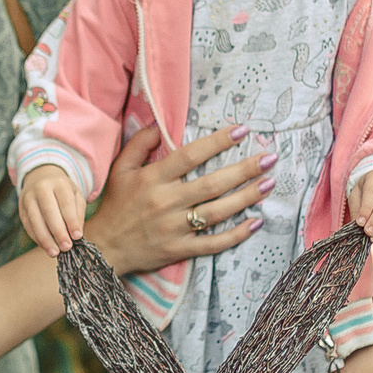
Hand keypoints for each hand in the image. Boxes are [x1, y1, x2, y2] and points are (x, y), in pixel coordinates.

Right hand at [19, 166, 87, 256]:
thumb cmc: (63, 190)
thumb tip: (75, 235)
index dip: (71, 221)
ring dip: (45, 239)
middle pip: (49, 211)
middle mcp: (41, 188)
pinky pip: (28, 225)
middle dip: (58, 232)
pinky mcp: (21, 209)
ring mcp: (28, 198)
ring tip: (55, 253)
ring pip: (35, 220)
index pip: (65, 203)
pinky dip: (37, 238)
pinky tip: (46, 247)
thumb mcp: (75, 195)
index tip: (77, 237)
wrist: (41, 176)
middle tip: (66, 248)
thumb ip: (78, 213)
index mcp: (58, 183)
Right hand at [81, 123, 272, 276]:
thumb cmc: (115, 206)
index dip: (218, 142)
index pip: (191, 156)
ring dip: (246, 198)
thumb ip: (138, 145)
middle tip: (269, 159)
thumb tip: (155, 123)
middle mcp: (166, 202)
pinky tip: (255, 222)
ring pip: (217, 212)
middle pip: (212, 184)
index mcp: (153, 179)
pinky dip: (236, 235)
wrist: (103, 248)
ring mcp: (174, 228)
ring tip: (269, 184)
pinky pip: (213, 243)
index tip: (242, 130)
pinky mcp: (179, 249)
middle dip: (244, 170)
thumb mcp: (120, 170)